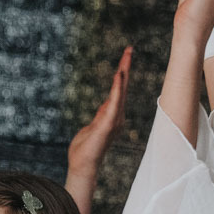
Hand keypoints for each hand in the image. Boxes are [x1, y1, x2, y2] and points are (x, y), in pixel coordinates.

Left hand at [68, 45, 132, 179]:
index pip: (119, 90)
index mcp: (113, 115)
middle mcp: (117, 116)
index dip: (123, 73)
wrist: (84, 165)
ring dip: (123, 73)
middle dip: (126, 66)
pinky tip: (118, 76)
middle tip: (129, 48)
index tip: (126, 56)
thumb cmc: (86, 149)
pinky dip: (116, 89)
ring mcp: (113, 120)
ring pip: (120, 92)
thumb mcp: (93, 126)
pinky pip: (113, 103)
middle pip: (122, 87)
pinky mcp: (107, 124)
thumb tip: (105, 105)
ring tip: (126, 56)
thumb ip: (101, 115)